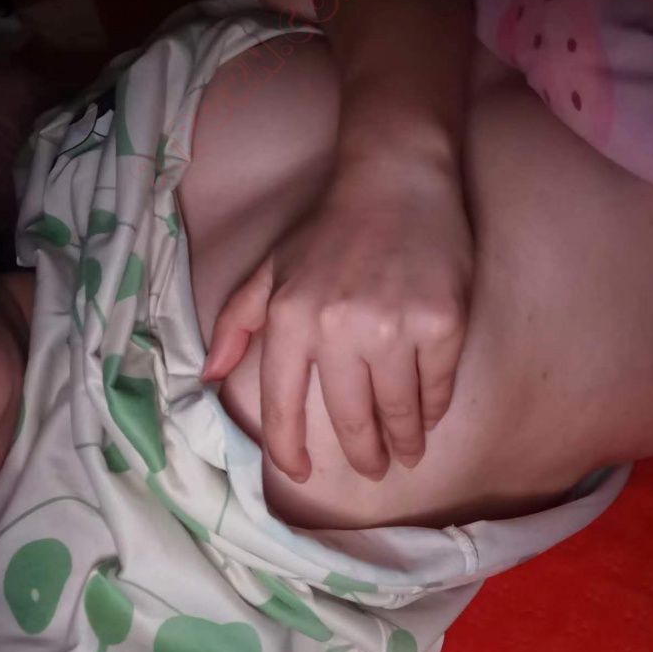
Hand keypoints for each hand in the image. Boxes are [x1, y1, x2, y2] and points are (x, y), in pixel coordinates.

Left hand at [201, 154, 472, 482]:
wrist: (397, 179)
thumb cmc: (329, 227)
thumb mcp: (270, 268)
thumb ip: (236, 322)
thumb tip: (209, 377)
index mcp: (290, 320)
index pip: (283, 407)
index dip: (289, 450)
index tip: (302, 472)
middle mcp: (339, 330)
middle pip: (350, 419)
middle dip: (363, 455)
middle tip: (372, 468)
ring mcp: (395, 329)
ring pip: (399, 412)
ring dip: (403, 442)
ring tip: (406, 453)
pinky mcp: (442, 323)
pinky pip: (438, 386)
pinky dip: (433, 409)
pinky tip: (428, 415)